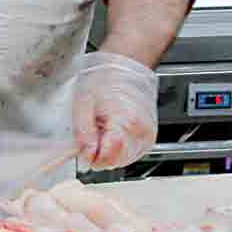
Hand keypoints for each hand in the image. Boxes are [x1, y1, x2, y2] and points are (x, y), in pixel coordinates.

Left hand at [71, 52, 157, 170]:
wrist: (123, 70)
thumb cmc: (104, 81)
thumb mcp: (83, 104)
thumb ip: (83, 133)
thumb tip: (85, 154)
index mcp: (126, 121)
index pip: (107, 157)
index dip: (91, 156)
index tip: (83, 147)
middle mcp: (141, 131)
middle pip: (115, 161)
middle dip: (99, 154)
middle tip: (92, 134)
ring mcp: (147, 136)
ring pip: (122, 160)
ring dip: (108, 152)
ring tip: (103, 130)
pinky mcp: (148, 138)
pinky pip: (130, 154)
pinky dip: (118, 150)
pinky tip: (112, 134)